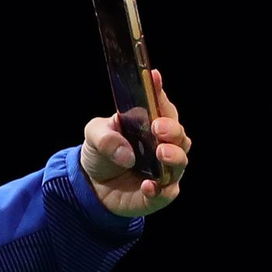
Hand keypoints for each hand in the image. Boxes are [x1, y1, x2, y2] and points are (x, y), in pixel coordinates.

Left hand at [80, 68, 190, 217]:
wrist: (90, 186)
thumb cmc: (101, 153)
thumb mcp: (94, 136)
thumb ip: (105, 137)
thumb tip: (126, 154)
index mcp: (150, 124)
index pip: (161, 106)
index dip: (158, 92)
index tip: (152, 76)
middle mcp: (163, 145)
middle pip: (179, 135)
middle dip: (172, 129)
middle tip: (159, 127)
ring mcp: (164, 170)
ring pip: (180, 162)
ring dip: (173, 157)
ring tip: (161, 153)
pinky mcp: (158, 195)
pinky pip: (167, 193)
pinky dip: (160, 189)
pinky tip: (148, 186)